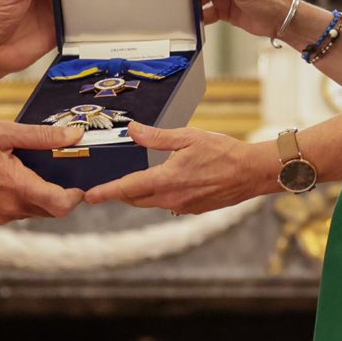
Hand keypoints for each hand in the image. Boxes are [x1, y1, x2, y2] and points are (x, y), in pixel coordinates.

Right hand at [0, 118, 85, 222]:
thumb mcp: (2, 131)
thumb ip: (41, 137)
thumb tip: (75, 136)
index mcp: (15, 187)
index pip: (60, 205)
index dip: (76, 196)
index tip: (80, 182)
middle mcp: (8, 208)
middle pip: (50, 210)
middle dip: (58, 193)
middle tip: (58, 169)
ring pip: (32, 211)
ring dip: (38, 195)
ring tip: (31, 169)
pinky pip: (14, 212)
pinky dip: (20, 198)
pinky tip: (11, 177)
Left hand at [83, 123, 274, 212]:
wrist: (252, 173)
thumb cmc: (223, 152)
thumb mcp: (189, 137)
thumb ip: (157, 136)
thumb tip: (133, 130)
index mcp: (167, 180)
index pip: (128, 188)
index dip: (106, 192)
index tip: (89, 196)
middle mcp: (172, 198)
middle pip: (135, 199)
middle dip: (121, 193)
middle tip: (107, 185)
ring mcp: (183, 207)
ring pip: (152, 202)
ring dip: (141, 193)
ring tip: (134, 180)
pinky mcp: (192, 210)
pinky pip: (168, 204)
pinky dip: (160, 195)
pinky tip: (166, 182)